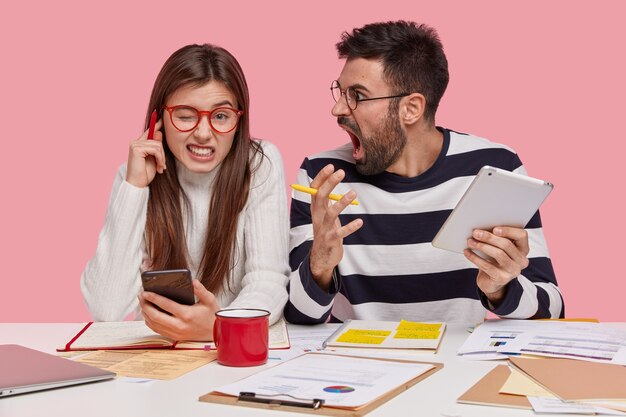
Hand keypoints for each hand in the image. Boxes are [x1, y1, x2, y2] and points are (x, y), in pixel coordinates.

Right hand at [126, 119, 165, 187]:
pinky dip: (160, 159)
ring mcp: (135, 144)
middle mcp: (135, 142)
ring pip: (158, 145)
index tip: (161, 119)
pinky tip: (159, 167)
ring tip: (160, 168)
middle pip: (157, 140)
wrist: (138, 184)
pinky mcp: (136, 149)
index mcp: (139, 144)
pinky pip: (156, 149)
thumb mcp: (154, 158)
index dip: (155, 125)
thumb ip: (156, 147)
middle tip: (162, 166)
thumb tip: (159, 133)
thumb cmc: (145, 174)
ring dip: (162, 158)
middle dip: (163, 154)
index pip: (149, 132)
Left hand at [139, 280, 220, 340]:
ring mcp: (175, 333)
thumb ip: (201, 290)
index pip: (166, 305)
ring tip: (142, 303)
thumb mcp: (210, 300)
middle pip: (155, 316)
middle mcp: (179, 325)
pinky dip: (149, 322)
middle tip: (140, 296)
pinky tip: (148, 314)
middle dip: (145, 305)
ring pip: (154, 324)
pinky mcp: (174, 337)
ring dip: (145, 313)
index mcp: (187, 315)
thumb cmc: (211, 316)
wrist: (214, 333)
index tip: (145, 292)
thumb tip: (193, 281)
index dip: (154, 298)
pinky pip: (157, 330)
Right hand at [308, 164, 362, 290]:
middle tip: (341, 171)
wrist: (321, 257)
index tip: (331, 166)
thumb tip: (332, 178)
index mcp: (315, 208)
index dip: (321, 177)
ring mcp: (323, 229)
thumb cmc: (326, 231)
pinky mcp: (331, 240)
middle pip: (321, 197)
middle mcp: (317, 216)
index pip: (314, 189)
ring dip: (341, 202)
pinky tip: (360, 222)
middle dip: (330, 183)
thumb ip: (326, 199)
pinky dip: (350, 227)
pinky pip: (340, 233)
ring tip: (353, 193)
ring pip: (330, 213)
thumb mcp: (324, 214)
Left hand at [464, 227, 529, 305]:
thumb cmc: (494, 261)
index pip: (522, 236)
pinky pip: (487, 266)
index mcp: (523, 249)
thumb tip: (481, 229)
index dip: (509, 231)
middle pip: (507, 244)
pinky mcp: (502, 278)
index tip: (494, 229)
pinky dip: (475, 257)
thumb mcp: (498, 249)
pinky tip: (467, 252)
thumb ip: (496, 239)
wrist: (491, 282)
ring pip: (498, 254)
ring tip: (470, 242)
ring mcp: (513, 271)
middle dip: (489, 237)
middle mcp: (521, 260)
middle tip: (476, 233)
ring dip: (482, 246)